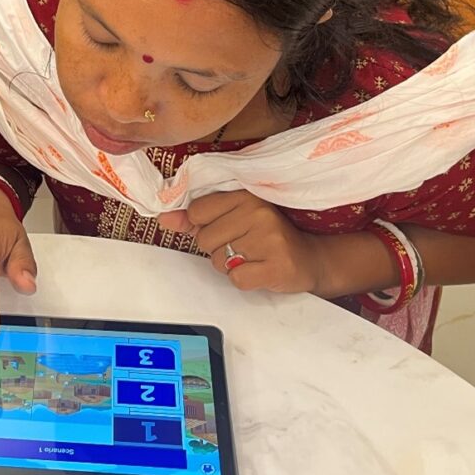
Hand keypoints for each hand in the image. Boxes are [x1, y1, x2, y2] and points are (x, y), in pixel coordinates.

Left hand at [157, 190, 325, 293]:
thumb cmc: (266, 236)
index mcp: (244, 194)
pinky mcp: (276, 266)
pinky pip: (236, 279)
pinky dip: (244, 279)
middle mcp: (257, 212)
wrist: (309, 258)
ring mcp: (268, 239)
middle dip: (218, 248)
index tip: (226, 226)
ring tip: (253, 256)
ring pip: (218, 261)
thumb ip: (196, 217)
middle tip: (244, 244)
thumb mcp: (233, 218)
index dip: (204, 225)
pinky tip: (260, 269)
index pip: (197, 212)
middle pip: (204, 239)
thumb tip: (164, 217)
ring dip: (230, 265)